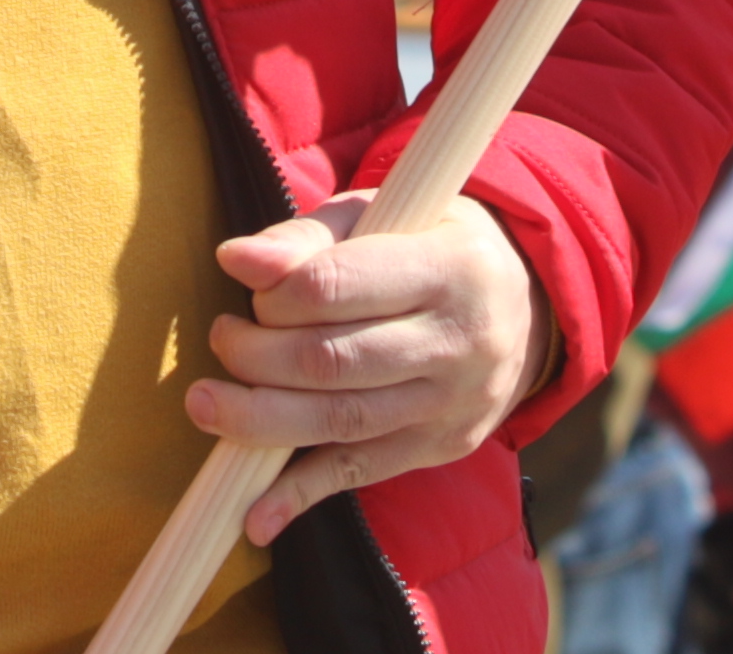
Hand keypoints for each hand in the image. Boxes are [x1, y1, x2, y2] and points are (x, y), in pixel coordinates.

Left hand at [195, 191, 548, 541]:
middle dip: (257, 355)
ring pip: (341, 422)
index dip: (275, 290)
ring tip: (208, 405)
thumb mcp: (385, 216)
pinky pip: (361, 474)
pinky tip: (255, 516)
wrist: (525, 304)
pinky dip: (301, 495)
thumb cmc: (431, 245)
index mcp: (449, 267)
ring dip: (261, 421)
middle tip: (222, 339)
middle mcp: (458, 341)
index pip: (338, 286)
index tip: (237, 273)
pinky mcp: (441, 447)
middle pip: (333, 361)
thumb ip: (311, 238)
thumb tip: (238, 261)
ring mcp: (453, 404)